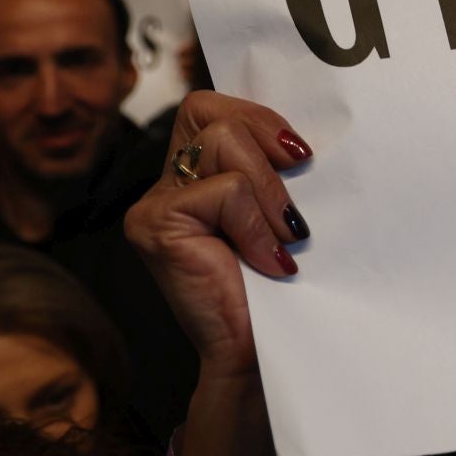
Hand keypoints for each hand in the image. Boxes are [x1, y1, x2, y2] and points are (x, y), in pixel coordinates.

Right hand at [122, 92, 312, 379]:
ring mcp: (152, 204)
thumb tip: (303, 135)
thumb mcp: (278, 209)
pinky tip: (270, 261)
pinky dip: (259, 225)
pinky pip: (226, 191)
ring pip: (222, 143)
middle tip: (294, 188)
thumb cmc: (276, 283)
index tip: (299, 152)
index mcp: (190, 173)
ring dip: (270, 192)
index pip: (209, 105)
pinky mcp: (155, 225)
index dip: (257, 115)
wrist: (259, 351)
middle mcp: (163, 183)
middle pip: (208, 109)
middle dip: (263, 139)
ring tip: (283, 238)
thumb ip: (273, 168)